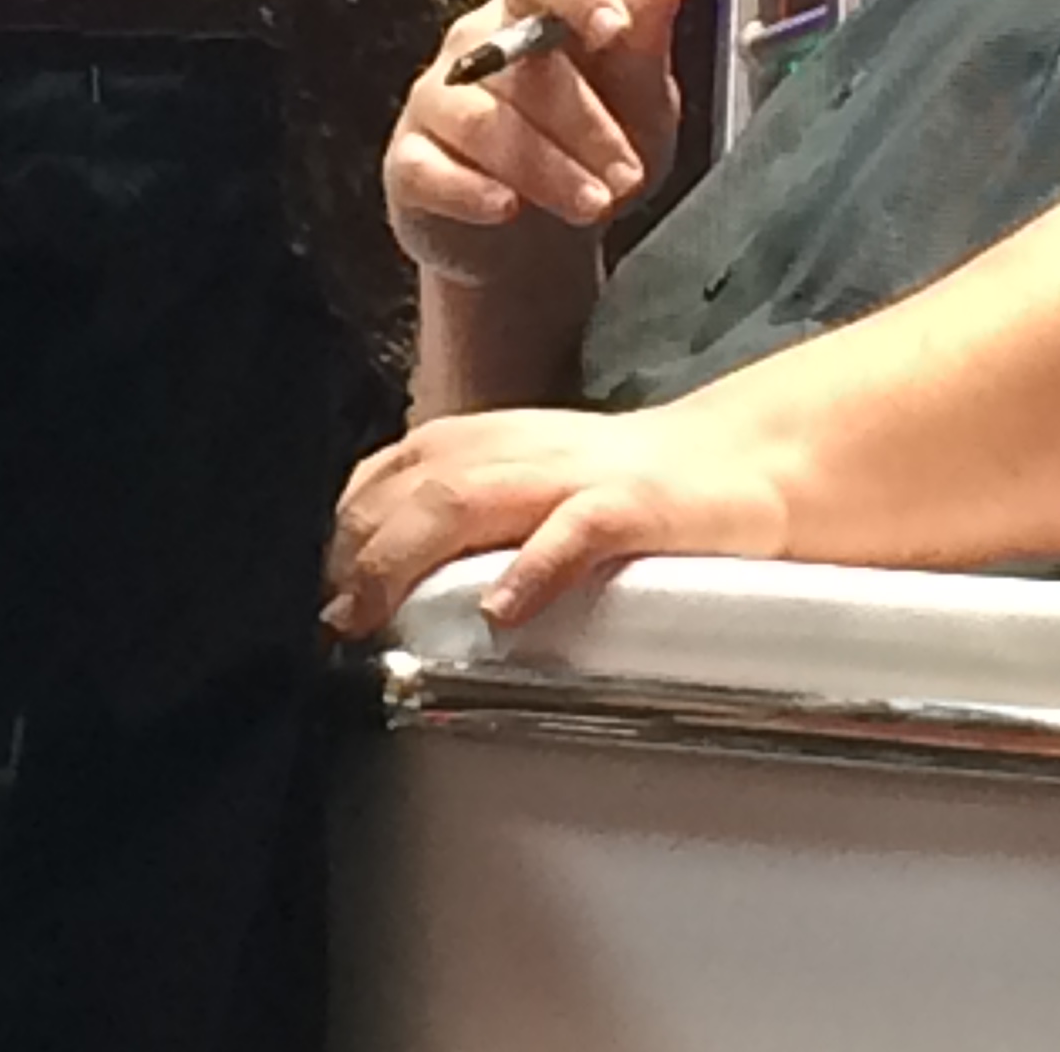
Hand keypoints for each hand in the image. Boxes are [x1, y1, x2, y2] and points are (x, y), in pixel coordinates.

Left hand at [323, 395, 787, 636]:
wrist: (743, 459)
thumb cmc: (620, 487)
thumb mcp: (523, 488)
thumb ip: (454, 519)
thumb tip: (365, 582)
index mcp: (487, 442)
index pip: (388, 471)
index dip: (344, 527)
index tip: (317, 590)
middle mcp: (521, 448)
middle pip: (416, 484)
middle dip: (362, 547)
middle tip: (335, 618)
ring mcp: (580, 474)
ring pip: (474, 496)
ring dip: (412, 554)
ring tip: (375, 613)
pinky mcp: (641, 505)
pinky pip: (582, 527)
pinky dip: (537, 564)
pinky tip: (502, 610)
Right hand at [382, 0, 685, 285]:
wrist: (540, 244)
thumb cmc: (593, 151)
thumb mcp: (640, 103)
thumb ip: (647, 42)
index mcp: (534, 10)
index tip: (615, 31)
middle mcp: (475, 44)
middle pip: (520, 59)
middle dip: (584, 122)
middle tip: (628, 174)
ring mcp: (434, 101)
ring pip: (480, 120)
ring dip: (545, 167)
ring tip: (594, 205)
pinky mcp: (408, 163)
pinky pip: (427, 169)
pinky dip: (471, 192)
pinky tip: (508, 209)